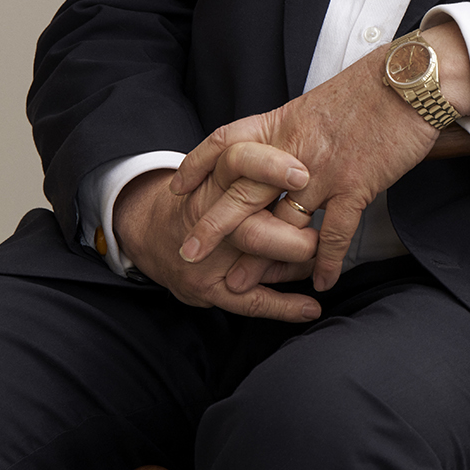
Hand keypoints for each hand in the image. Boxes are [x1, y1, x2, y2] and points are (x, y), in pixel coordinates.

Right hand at [112, 150, 320, 321]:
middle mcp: (205, 217)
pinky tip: (310, 308)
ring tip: (320, 262)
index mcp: (211, 179)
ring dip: (296, 265)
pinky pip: (251, 301)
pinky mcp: (206, 288)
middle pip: (251, 224)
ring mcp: (205, 257)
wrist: (149, 231)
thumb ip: (257, 169)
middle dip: (293, 230)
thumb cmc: (202, 197)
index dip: (271, 168)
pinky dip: (284, 308)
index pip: (237, 162)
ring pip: (256, 263)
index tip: (303, 174)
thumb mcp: (220, 171)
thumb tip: (310, 170)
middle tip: (320, 232)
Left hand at [170, 24, 469, 291]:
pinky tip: (322, 283)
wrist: (412, 78)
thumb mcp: (322, 99)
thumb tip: (289, 144)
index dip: (197, 165)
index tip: (177, 188)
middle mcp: (294, 148)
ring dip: (259, 259)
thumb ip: (300, 127)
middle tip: (188, 253)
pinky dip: (327, 262)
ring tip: (238, 287)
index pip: (225, 143)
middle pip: (241, 194)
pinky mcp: (357, 185)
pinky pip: (335, 233)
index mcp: (283, 121)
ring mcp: (323, 170)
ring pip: (281, 223)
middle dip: (213, 228)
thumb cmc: (374, 84)